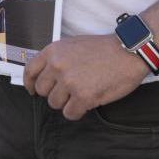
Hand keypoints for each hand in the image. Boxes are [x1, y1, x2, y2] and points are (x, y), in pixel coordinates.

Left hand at [23, 34, 148, 120]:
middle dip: (54, 93)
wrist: (128, 51)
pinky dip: (77, 112)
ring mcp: (69, 81)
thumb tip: (46, 75)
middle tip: (68, 92)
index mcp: (53, 51)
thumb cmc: (103, 49)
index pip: (30, 71)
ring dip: (66, 103)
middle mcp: (57, 66)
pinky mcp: (83, 96)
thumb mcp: (72, 45)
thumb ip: (56, 58)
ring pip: (55, 103)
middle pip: (42, 90)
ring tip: (80, 95)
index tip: (33, 90)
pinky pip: (70, 113)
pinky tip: (86, 104)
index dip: (30, 84)